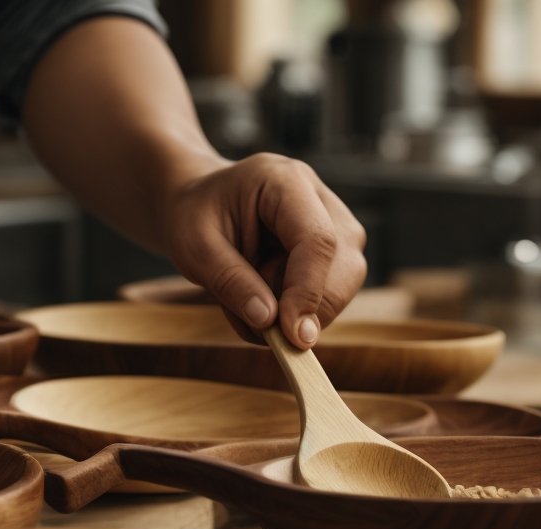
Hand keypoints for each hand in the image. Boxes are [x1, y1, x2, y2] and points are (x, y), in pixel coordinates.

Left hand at [162, 153, 365, 347]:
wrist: (198, 204)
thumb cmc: (195, 217)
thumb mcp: (195, 248)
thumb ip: (230, 281)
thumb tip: (268, 320)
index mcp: (285, 182)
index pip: (317, 239)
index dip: (308, 291)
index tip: (292, 335)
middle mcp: (320, 198)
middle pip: (345, 264)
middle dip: (311, 308)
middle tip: (264, 329)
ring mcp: (334, 223)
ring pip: (344, 283)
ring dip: (299, 309)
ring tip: (249, 297)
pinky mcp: (333, 249)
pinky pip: (331, 291)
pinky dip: (297, 309)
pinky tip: (262, 297)